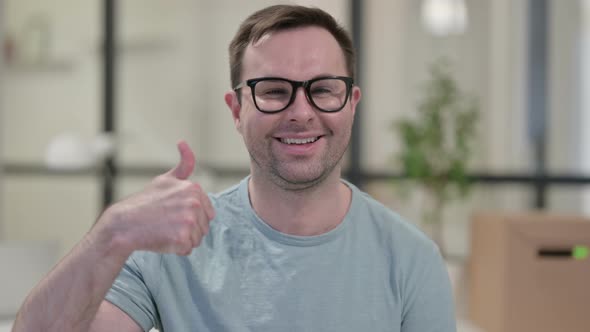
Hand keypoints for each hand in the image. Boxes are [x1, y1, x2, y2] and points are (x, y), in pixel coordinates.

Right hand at [96, 141, 215, 255]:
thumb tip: (184, 143)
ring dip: (183, 239)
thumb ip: (183, 165)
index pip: (208, 213)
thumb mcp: (165, 180)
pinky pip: (188, 249)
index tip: (173, 213)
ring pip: (197, 239)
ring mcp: (189, 221)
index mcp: (194, 189)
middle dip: (188, 228)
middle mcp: (194, 203)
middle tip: (167, 223)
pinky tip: (162, 239)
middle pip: (204, 227)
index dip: (191, 216)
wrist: (123, 225)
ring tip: (164, 230)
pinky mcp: (182, 238)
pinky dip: (177, 249)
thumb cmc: (144, 203)